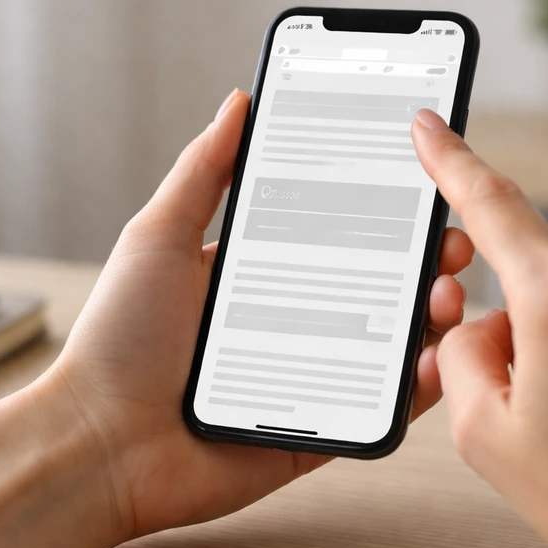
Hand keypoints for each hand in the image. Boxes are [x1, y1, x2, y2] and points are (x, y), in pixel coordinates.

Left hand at [56, 89, 473, 539]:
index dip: (380, 211)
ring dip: (429, 317)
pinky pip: (378, 408)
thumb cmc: (118, 338)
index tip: (419, 186)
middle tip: (449, 244)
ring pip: (387, 344)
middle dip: (420, 261)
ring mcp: (308, 376)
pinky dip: (417, 387)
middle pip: (372, 285)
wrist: (98, 446)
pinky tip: (435, 357)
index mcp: (256, 274)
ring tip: (448, 295)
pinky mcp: (317, 430)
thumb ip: (203, 171)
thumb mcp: (158, 238)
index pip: (333, 234)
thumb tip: (240, 101)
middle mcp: (288, 321)